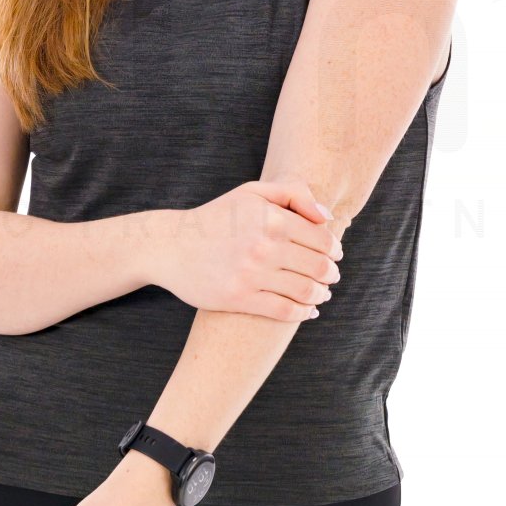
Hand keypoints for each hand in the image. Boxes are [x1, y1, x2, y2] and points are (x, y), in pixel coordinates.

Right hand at [153, 179, 342, 320]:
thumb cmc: (216, 218)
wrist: (170, 246)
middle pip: (318, 267)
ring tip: (321, 293)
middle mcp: (263, 247)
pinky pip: (284, 311)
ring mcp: (251, 275)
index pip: (322, 239)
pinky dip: (303, 313)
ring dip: (321, 294)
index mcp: (270, 219)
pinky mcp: (239, 298)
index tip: (335, 255)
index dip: (334, 249)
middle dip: (331, 274)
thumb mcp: (251, 192)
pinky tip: (308, 310)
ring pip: (305, 291)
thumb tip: (327, 217)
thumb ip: (293, 193)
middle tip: (332, 276)